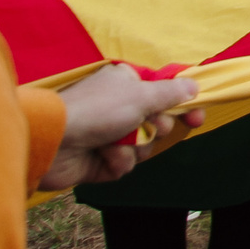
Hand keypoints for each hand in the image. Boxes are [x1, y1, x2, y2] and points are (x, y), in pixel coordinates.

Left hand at [41, 65, 203, 188]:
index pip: (165, 92)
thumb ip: (172, 92)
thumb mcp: (141, 94)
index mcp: (128, 84)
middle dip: (156, 128)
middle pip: (159, 121)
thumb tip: (195, 86)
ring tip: (115, 143)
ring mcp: (110, 134)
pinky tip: (103, 156)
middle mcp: (120, 107)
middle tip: (150, 127)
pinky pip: (125, 163)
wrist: (53, 141)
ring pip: (144, 146)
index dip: (183, 105)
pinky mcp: (100, 159)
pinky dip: (118, 161)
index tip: (196, 118)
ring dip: (135, 147)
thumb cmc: (97, 110)